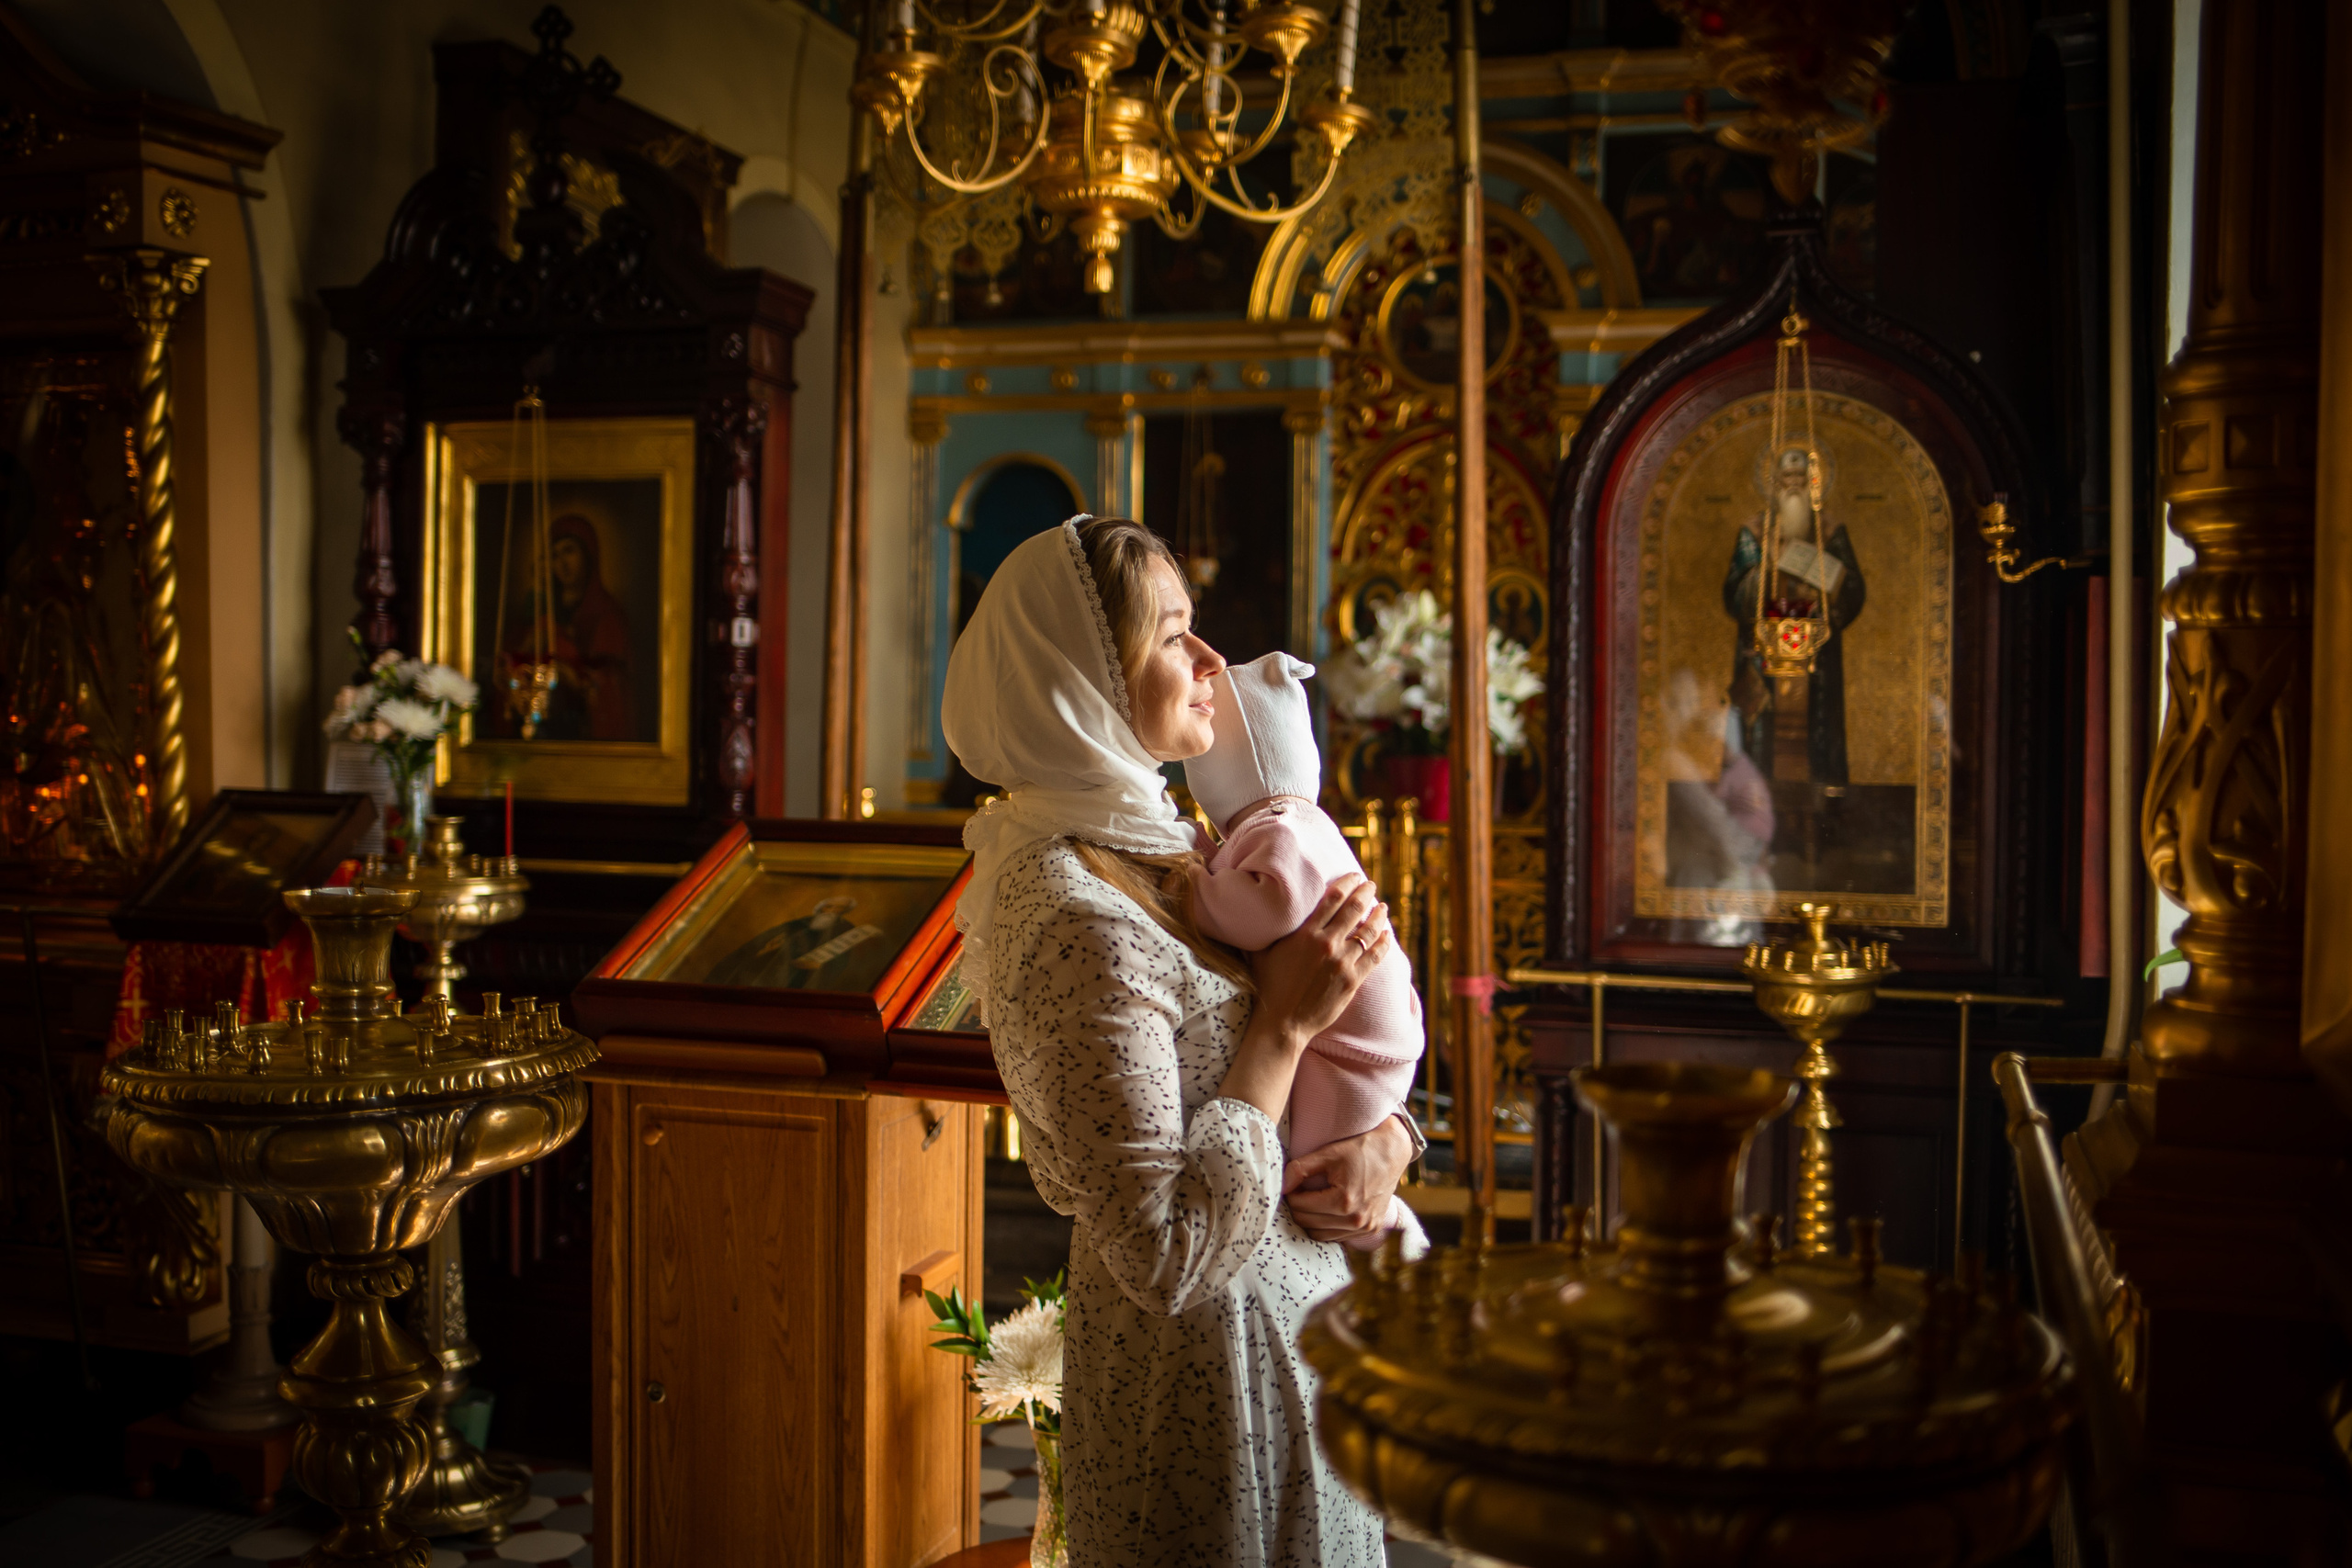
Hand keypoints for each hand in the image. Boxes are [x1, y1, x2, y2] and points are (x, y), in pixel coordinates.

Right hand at [1250, 876, 1390, 1051]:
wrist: (1282, 1022)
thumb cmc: (1269, 986)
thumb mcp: (1265, 951)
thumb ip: (1274, 929)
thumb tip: (1269, 910)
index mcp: (1306, 933)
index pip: (1333, 898)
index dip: (1347, 883)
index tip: (1355, 876)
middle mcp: (1327, 944)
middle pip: (1354, 909)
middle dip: (1366, 893)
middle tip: (1371, 885)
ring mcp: (1342, 963)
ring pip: (1368, 931)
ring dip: (1378, 915)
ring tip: (1382, 907)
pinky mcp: (1353, 981)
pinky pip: (1376, 956)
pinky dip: (1384, 942)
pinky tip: (1387, 934)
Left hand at [1284, 1115, 1413, 1242]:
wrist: (1392, 1153)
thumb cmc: (1360, 1150)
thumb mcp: (1329, 1153)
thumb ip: (1300, 1168)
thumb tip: (1282, 1186)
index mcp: (1344, 1201)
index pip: (1301, 1206)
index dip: (1290, 1195)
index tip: (1290, 1185)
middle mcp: (1356, 1220)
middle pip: (1308, 1223)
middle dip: (1297, 1208)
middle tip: (1296, 1193)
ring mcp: (1365, 1228)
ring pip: (1320, 1235)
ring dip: (1310, 1221)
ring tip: (1309, 1202)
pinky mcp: (1371, 1230)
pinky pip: (1337, 1237)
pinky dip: (1326, 1227)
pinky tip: (1324, 1211)